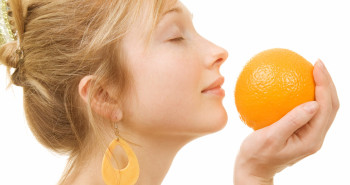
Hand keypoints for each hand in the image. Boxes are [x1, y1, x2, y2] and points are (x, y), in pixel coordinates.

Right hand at [234, 59, 338, 184]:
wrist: (253, 169)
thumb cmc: (257, 155)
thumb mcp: (271, 138)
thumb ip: (292, 122)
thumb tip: (313, 103)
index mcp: (311, 139)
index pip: (326, 108)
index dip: (325, 84)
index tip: (316, 66)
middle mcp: (315, 136)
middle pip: (330, 105)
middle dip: (327, 82)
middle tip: (317, 62)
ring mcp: (308, 134)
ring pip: (322, 107)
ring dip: (320, 87)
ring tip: (311, 69)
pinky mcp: (300, 131)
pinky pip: (308, 109)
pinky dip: (305, 94)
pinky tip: (292, 84)